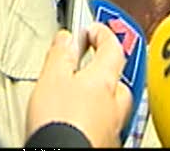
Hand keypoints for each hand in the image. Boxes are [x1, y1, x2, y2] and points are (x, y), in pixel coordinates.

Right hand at [26, 22, 132, 146]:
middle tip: (88, 68)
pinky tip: (82, 127)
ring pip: (114, 107)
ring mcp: (114, 129)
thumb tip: (67, 37)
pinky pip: (107, 129)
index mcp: (104, 80)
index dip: (102, 34)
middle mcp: (115, 104)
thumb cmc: (60, 124)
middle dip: (106, 72)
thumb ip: (60, 55)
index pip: (112, 47)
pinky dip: (97, 124)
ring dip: (102, 100)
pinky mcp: (107, 147)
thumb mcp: (51, 79)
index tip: (92, 29)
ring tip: (82, 101)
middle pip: (118, 81)